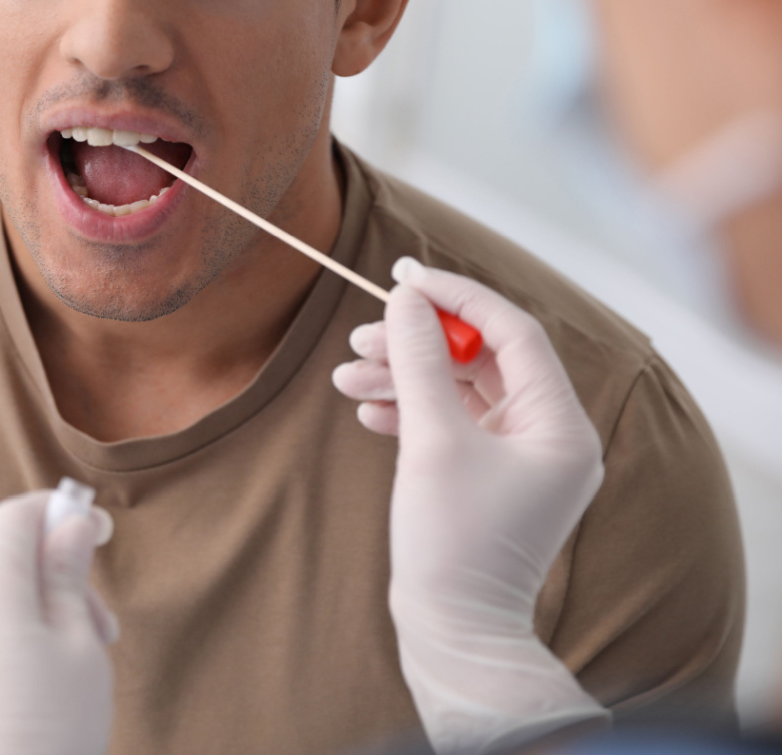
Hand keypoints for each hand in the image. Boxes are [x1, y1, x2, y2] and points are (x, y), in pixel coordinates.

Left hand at [0, 489, 118, 754]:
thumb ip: (69, 576)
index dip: (58, 516)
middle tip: (98, 632)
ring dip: (15, 621)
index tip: (94, 533)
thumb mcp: (80, 649)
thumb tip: (70, 522)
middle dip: (46, 580)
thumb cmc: (46, 732)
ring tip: (57, 679)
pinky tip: (14, 705)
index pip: (15, 518)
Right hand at [333, 258, 609, 754]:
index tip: (404, 276)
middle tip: (362, 336)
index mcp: (560, 424)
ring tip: (346, 378)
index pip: (513, 331)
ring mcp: (522, 459)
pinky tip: (368, 413)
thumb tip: (405, 300)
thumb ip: (419, 361)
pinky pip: (452, 423)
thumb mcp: (432, 439)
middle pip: (483, 358)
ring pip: (460, 389)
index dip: (457, 296)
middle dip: (417, 343)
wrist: (454, 631)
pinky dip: (410, 410)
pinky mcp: (490, 478)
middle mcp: (551, 436)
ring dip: (403, 377)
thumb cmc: (452, 541)